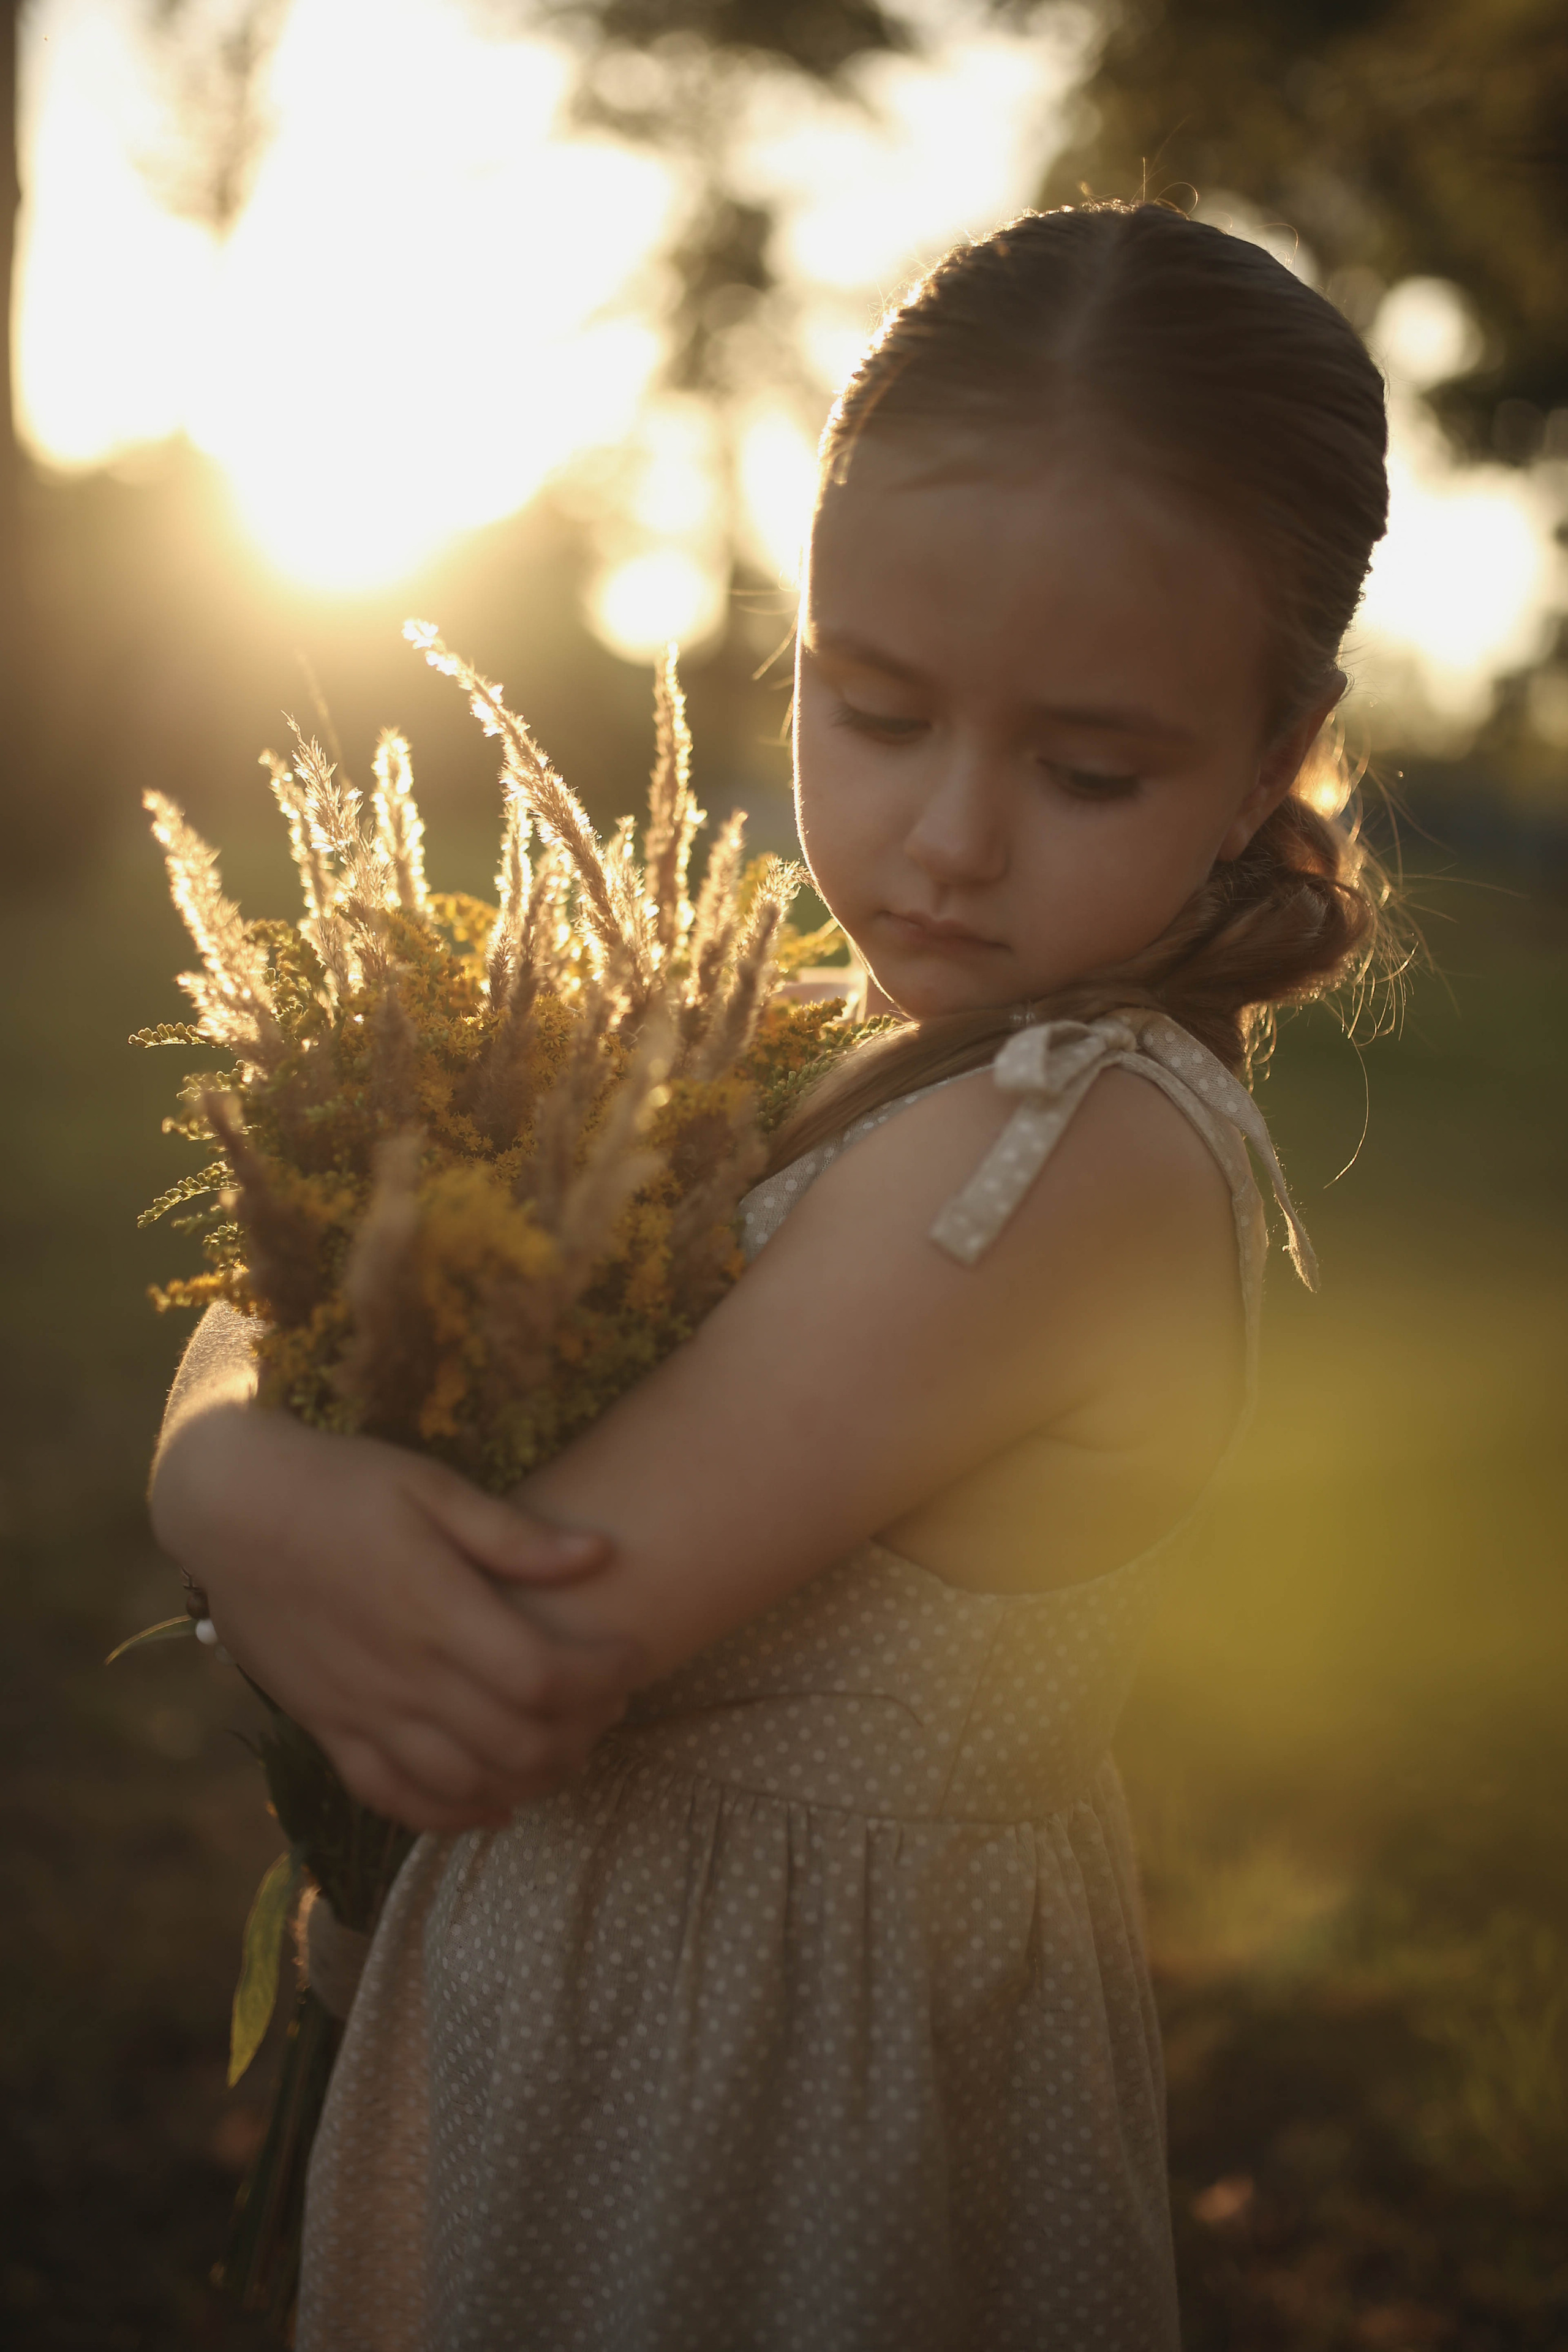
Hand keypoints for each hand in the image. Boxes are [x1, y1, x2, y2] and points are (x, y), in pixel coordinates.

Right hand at [150, 1404, 643, 1831]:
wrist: (232, 1510)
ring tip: (566, 1746)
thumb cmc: (339, 1484)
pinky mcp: (328, 1727)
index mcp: (437, 1610)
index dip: (603, 1677)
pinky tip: (493, 1806)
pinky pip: (393, 1796)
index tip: (633, 1657)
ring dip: (530, 1776)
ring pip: (465, 1781)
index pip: (544, 1675)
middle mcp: (404, 1674)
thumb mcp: (430, 1486)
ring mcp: (362, 1710)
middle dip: (583, 1730)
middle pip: (517, 1740)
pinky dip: (451, 1815)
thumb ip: (514, 1535)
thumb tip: (600, 1555)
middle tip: (610, 1702)